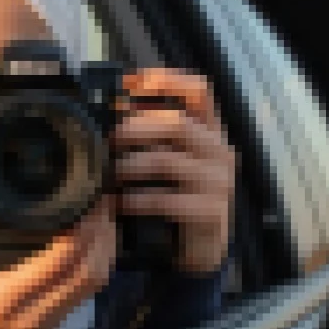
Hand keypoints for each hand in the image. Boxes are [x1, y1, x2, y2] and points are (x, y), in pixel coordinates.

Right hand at [0, 193, 115, 328]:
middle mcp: (36, 310)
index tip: (84, 199)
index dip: (81, 229)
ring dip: (105, 247)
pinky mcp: (55, 320)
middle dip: (101, 233)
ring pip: (94, 282)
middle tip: (101, 198)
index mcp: (6, 296)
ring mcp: (49, 319)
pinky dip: (99, 262)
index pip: (59, 261)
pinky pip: (88, 290)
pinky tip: (97, 238)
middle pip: (88, 270)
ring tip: (103, 213)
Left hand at [113, 69, 236, 276]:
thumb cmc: (177, 194)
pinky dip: (136, 200)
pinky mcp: (210, 212)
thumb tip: (111, 108)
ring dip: (129, 165)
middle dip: (135, 128)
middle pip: (178, 123)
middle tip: (109, 139)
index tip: (128, 84)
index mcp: (210, 131)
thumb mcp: (169, 158)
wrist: (201, 247)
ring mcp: (218, 182)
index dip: (165, 80)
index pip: (199, 90)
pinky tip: (119, 203)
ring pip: (167, 161)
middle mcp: (219, 151)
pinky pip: (166, 200)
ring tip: (109, 173)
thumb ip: (152, 134)